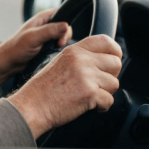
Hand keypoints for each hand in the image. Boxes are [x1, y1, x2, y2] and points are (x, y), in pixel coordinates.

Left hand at [0, 8, 71, 86]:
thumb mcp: (33, 37)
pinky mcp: (46, 46)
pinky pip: (57, 46)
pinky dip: (57, 50)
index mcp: (42, 18)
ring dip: (61, 44)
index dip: (65, 22)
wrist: (8, 63)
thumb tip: (66, 25)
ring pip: (61, 37)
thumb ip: (50, 31)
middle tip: (58, 44)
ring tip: (54, 50)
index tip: (63, 34)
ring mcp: (45, 36)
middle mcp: (45, 25)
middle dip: (64, 36)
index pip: (61, 13)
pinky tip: (52, 54)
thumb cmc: (16, 48)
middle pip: (64, 26)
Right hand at [7, 35, 121, 137]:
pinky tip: (89, 105)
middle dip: (111, 76)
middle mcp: (82, 60)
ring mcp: (87, 76)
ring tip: (90, 95)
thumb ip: (80, 58)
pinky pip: (109, 100)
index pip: (106, 41)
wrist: (33, 105)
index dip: (115, 52)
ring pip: (114, 83)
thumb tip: (103, 62)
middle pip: (116, 63)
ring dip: (105, 92)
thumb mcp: (60, 62)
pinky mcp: (90, 93)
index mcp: (74, 50)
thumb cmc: (43, 89)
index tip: (114, 59)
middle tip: (99, 84)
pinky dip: (102, 106)